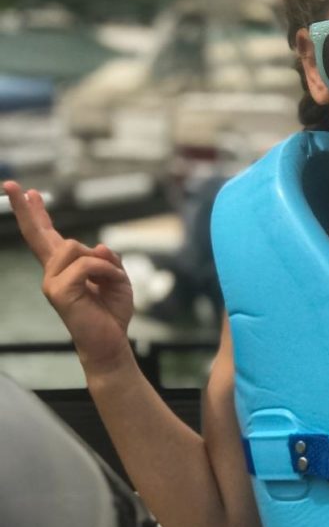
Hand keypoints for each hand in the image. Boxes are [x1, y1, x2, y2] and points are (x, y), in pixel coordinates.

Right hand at [2, 181, 133, 371]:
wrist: (110, 341)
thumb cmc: (112, 312)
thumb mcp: (118, 278)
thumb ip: (108, 259)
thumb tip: (99, 246)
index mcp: (66, 267)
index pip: (48, 235)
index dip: (38, 214)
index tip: (29, 192)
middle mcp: (53, 272)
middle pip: (37, 235)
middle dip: (25, 209)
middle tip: (12, 184)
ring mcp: (52, 281)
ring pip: (76, 246)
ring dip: (102, 261)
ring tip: (109, 280)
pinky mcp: (57, 291)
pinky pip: (87, 264)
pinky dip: (106, 272)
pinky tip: (109, 285)